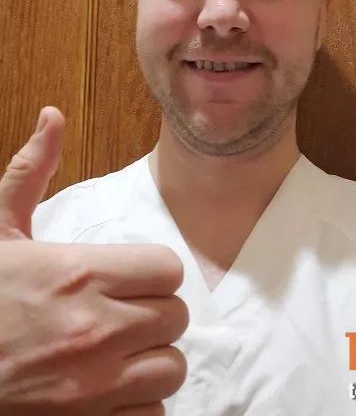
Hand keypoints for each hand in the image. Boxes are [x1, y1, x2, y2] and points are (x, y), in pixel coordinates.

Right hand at [0, 107, 188, 414]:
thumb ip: (32, 172)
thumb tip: (53, 116)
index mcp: (80, 274)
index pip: (169, 269)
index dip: (153, 272)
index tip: (134, 277)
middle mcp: (96, 329)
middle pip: (176, 316)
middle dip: (154, 312)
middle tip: (123, 313)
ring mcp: (96, 386)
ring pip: (171, 367)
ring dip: (152, 358)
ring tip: (120, 351)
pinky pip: (154, 412)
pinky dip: (139, 402)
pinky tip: (108, 387)